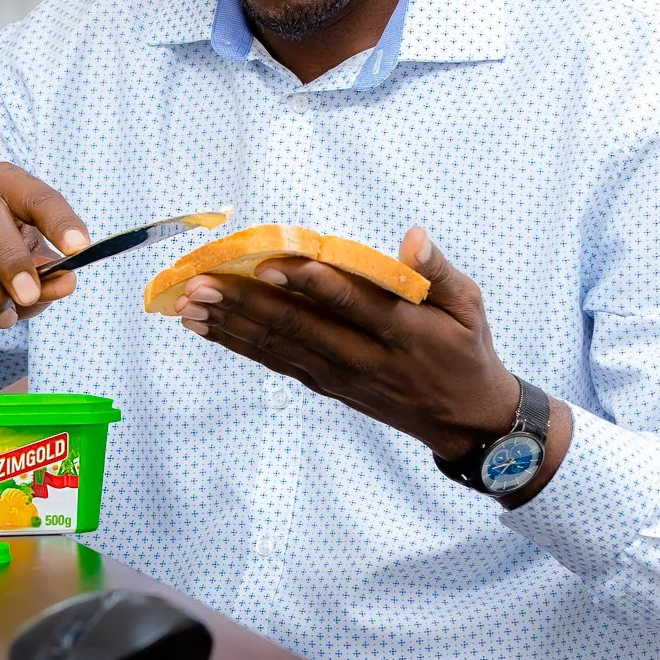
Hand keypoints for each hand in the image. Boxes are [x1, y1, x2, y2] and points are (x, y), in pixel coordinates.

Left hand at [174, 229, 567, 495]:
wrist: (466, 422)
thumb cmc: (466, 351)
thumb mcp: (469, 306)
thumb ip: (438, 271)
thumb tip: (412, 238)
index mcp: (405, 333)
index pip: (354, 305)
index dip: (312, 286)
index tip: (272, 265)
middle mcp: (367, 358)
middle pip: (301, 329)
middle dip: (247, 305)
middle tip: (204, 285)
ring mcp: (342, 377)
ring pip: (280, 348)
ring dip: (232, 326)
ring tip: (190, 304)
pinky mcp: (327, 386)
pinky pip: (278, 364)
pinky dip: (240, 346)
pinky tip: (208, 329)